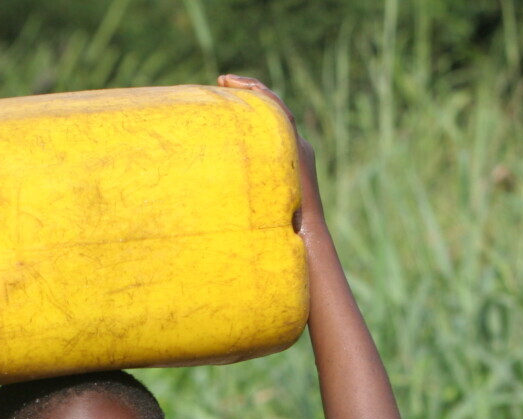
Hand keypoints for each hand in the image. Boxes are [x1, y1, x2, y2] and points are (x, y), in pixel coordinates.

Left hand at [217, 74, 326, 238]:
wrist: (305, 235)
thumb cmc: (281, 228)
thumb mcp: (260, 200)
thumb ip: (247, 186)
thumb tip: (217, 190)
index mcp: (289, 154)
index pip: (269, 121)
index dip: (249, 104)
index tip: (225, 93)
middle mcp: (296, 145)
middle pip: (273, 107)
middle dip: (248, 90)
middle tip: (222, 79)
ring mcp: (299, 146)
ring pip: (277, 106)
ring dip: (252, 89)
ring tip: (227, 80)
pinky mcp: (299, 150)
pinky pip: (281, 116)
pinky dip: (263, 100)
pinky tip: (244, 90)